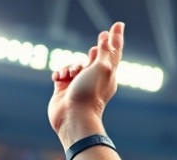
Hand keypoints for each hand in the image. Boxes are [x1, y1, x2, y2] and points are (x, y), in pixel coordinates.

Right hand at [47, 21, 124, 147]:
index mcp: (109, 73)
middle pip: (97, 57)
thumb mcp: (101, 68)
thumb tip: (106, 37)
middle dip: (96, 50)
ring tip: (69, 75)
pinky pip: (61, 74)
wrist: (73, 117)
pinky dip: (59, 73)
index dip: (115, 37)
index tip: (118, 25)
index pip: (114, 51)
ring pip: (75, 64)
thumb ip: (104, 52)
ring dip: (70, 65)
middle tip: (100, 40)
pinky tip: (58, 78)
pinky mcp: (65, 88)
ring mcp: (80, 83)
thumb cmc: (90, 93)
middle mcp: (96, 77)